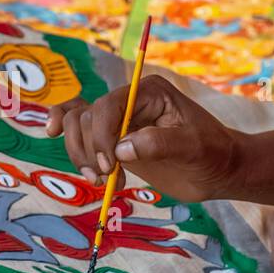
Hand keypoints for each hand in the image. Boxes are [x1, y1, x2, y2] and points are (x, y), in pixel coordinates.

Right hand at [45, 74, 242, 202]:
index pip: (109, 106)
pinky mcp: (113, 139)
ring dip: (79, 153)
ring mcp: (119, 120)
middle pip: (87, 117)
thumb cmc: (213, 153)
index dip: (101, 136)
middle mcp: (129, 101)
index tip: (110, 165)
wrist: (219, 170)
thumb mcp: (193, 147)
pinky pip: (79, 129)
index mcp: (149, 92)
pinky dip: (67, 134)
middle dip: (89, 149)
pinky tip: (54, 135)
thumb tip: (121, 149)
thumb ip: (158, 144)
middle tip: (105, 178)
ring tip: (100, 180)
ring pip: (77, 124)